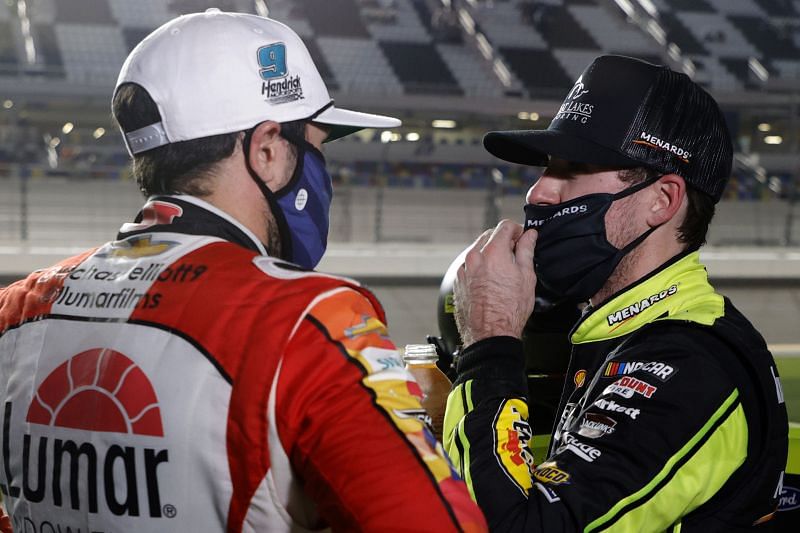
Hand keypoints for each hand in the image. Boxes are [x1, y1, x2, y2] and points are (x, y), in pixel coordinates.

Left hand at [454, 220, 537, 346]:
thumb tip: (529, 237)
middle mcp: (474, 257)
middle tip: (516, 254)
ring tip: (504, 272)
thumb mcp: (526, 277)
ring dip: (491, 253)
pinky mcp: (458, 280)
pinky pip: (471, 265)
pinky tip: (491, 281)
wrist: (490, 333)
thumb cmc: (508, 311)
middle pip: (490, 235)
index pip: (505, 226)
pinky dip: (481, 266)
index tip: (522, 238)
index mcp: (492, 252)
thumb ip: (527, 251)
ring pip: (479, 250)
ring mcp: (464, 269)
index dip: (517, 230)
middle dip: (504, 240)